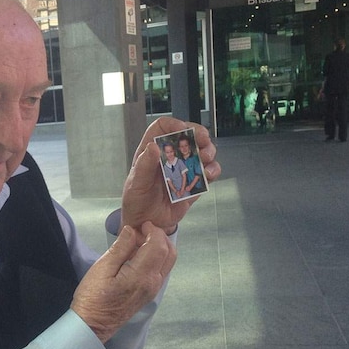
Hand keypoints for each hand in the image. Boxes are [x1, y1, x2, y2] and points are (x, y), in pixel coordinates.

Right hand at [72, 222, 175, 342]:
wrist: (92, 325)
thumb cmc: (93, 297)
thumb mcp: (102, 268)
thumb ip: (120, 248)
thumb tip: (132, 231)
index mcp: (142, 275)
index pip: (159, 246)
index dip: (153, 231)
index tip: (142, 225)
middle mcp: (153, 283)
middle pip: (170, 253)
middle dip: (160, 237)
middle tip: (142, 231)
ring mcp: (153, 290)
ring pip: (168, 262)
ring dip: (159, 247)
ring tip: (139, 242)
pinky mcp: (149, 294)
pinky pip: (161, 270)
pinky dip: (156, 258)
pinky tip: (139, 255)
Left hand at [121, 117, 220, 234]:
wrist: (148, 223)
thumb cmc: (137, 202)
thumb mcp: (136, 184)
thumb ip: (144, 166)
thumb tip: (153, 147)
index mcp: (151, 152)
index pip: (162, 128)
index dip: (173, 124)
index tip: (182, 129)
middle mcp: (169, 157)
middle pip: (187, 135)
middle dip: (198, 134)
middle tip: (203, 139)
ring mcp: (184, 168)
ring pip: (201, 151)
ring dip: (208, 151)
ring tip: (205, 158)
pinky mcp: (194, 182)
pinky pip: (208, 171)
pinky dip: (212, 170)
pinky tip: (208, 174)